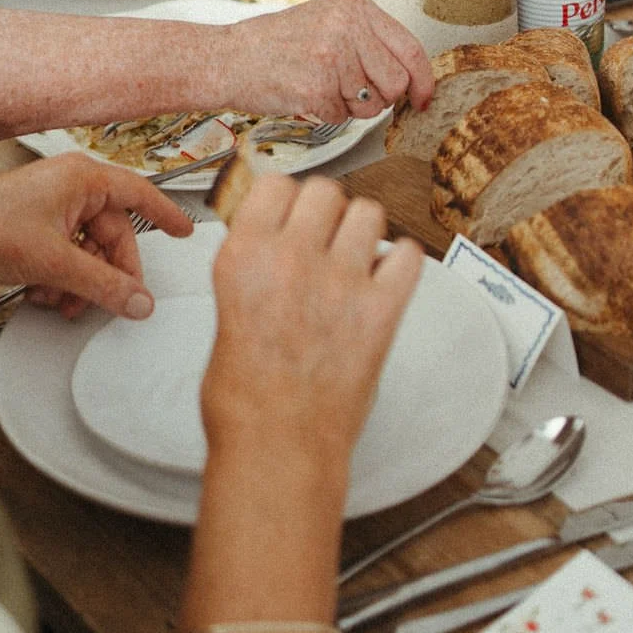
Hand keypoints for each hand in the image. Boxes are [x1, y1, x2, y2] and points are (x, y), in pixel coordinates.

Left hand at [0, 153, 192, 320]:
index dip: (167, 213)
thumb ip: (104, 285)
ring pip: (89, 251)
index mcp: (81, 178)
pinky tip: (46, 294)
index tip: (186, 230)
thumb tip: (138, 301)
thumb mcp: (55, 263)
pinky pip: (67, 256)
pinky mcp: (34, 229)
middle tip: (115, 299)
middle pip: (114, 234)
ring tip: (66, 300)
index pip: (140, 194)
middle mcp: (69, 188)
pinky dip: (63, 279)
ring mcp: (51, 208)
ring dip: (83, 281)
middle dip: (109, 271)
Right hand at [204, 174, 422, 461]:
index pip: (275, 185)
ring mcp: (340, 281)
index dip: (287, 198)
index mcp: (244, 257)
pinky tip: (387, 278)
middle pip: (326, 191)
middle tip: (327, 235)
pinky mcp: (381, 309)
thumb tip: (271, 249)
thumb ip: (252, 272)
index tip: (292, 209)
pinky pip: (406, 256)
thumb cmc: (245, 400)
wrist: (278, 448)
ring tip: (357, 256)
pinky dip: (401, 263)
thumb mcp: (226, 314)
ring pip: (368, 213)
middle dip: (328, 210)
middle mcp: (291, 258)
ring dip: (363, 230)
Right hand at [222, 0, 434, 121]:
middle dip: (380, 97)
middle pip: (396, 82)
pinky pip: (344, 117)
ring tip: (321, 87)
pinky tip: (305, 95)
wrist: (227, 58)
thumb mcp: (326, 21)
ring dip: (351, 107)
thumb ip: (367, 39)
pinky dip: (327, 115)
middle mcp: (347, 26)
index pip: (410, 48)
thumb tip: (410, 75)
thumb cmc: (274, 45)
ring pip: (373, 104)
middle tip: (349, 90)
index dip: (423, 80)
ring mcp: (332, 56)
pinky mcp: (316, 86)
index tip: (424, 98)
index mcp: (354, 5)